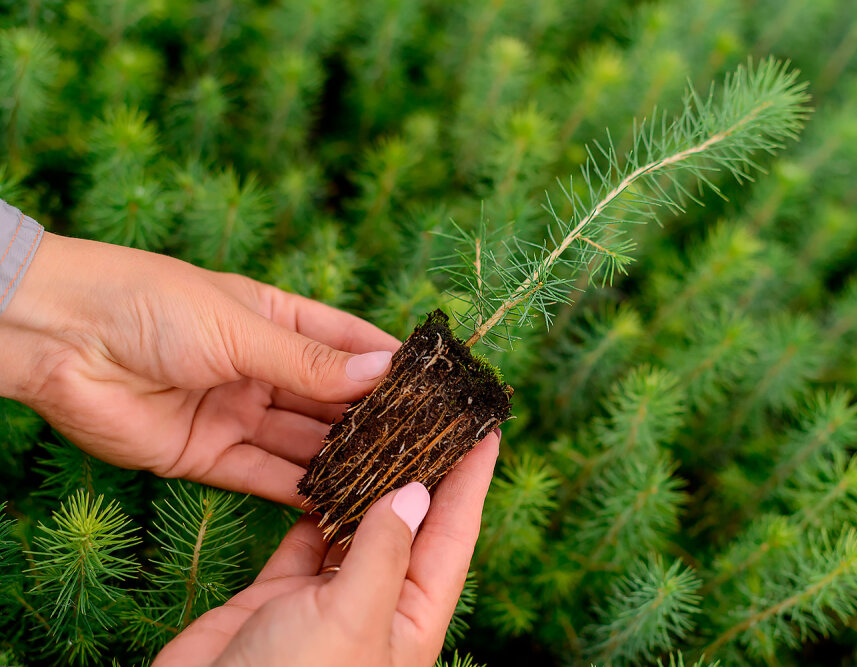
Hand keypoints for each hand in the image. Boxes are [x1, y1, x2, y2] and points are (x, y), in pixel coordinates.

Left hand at [0, 233, 399, 505]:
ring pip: (302, 442)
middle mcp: (260, 368)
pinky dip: (300, 490)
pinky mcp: (207, 455)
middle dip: (373, 418)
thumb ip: (310, 362)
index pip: (346, 342)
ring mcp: (236, 412)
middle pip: (329, 399)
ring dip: (343, 459)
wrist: (58, 339)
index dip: (388, 362)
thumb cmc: (151, 304)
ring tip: (395, 475)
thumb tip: (385, 371)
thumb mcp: (242, 327)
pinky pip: (264, 475)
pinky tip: (340, 500)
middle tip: (425, 440)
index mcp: (273, 319)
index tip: (437, 384)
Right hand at [153, 432, 499, 666]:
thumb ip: (383, 553)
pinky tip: (323, 464)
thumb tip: (415, 494)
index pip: (453, 536)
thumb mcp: (351, 620)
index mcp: (412, 619)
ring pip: (356, 524)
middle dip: (423, 469)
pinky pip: (305, 537)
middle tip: (431, 410)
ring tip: (381, 423)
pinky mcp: (278, 595)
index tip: (484, 428)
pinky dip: (313, 502)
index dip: (471, 482)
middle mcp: (376, 605)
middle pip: (411, 524)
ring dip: (367, 478)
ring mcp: (327, 600)